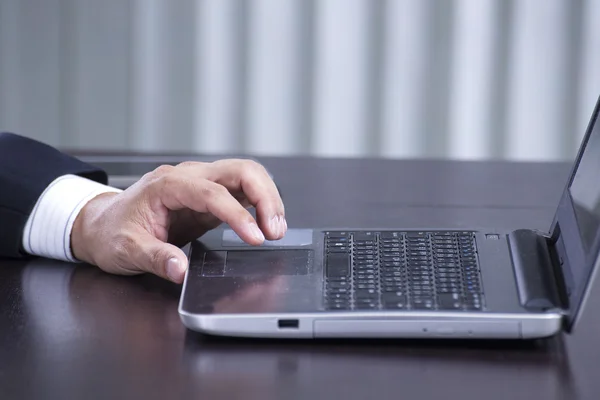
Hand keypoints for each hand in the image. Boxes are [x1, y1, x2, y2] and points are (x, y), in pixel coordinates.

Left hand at [70, 160, 286, 282]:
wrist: (103, 224)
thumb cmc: (111, 232)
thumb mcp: (126, 249)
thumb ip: (156, 258)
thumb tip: (181, 270)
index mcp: (168, 184)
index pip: (213, 192)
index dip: (238, 215)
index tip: (255, 238)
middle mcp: (189, 177)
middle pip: (240, 171)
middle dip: (265, 197)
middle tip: (275, 230)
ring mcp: (202, 184)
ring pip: (248, 176)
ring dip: (268, 199)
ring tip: (277, 229)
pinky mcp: (210, 198)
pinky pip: (243, 192)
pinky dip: (260, 205)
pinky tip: (267, 224)